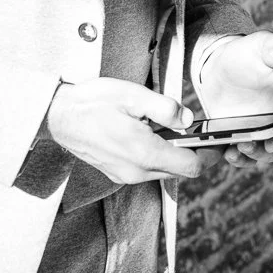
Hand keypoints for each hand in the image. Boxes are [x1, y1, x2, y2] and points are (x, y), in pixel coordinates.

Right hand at [43, 77, 204, 182]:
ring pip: (164, 171)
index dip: (208, 154)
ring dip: (172, 153)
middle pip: (180, 171)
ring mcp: (125, 176)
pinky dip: (156, 155)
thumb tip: (188, 118)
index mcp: (145, 154)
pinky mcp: (117, 173)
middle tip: (192, 128)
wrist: (58, 116)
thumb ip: (166, 108)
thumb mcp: (133, 96)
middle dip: (191, 152)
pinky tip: (147, 134)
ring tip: (166, 127)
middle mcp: (137, 172)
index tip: (213, 140)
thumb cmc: (92, 103)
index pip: (192, 167)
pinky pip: (147, 170)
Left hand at [192, 31, 272, 168]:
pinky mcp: (240, 138)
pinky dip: (237, 159)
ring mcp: (260, 131)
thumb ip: (271, 44)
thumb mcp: (258, 43)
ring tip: (242, 146)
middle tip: (270, 144)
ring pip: (266, 152)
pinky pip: (242, 156)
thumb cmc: (247, 54)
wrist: (219, 68)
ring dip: (258, 155)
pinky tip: (227, 153)